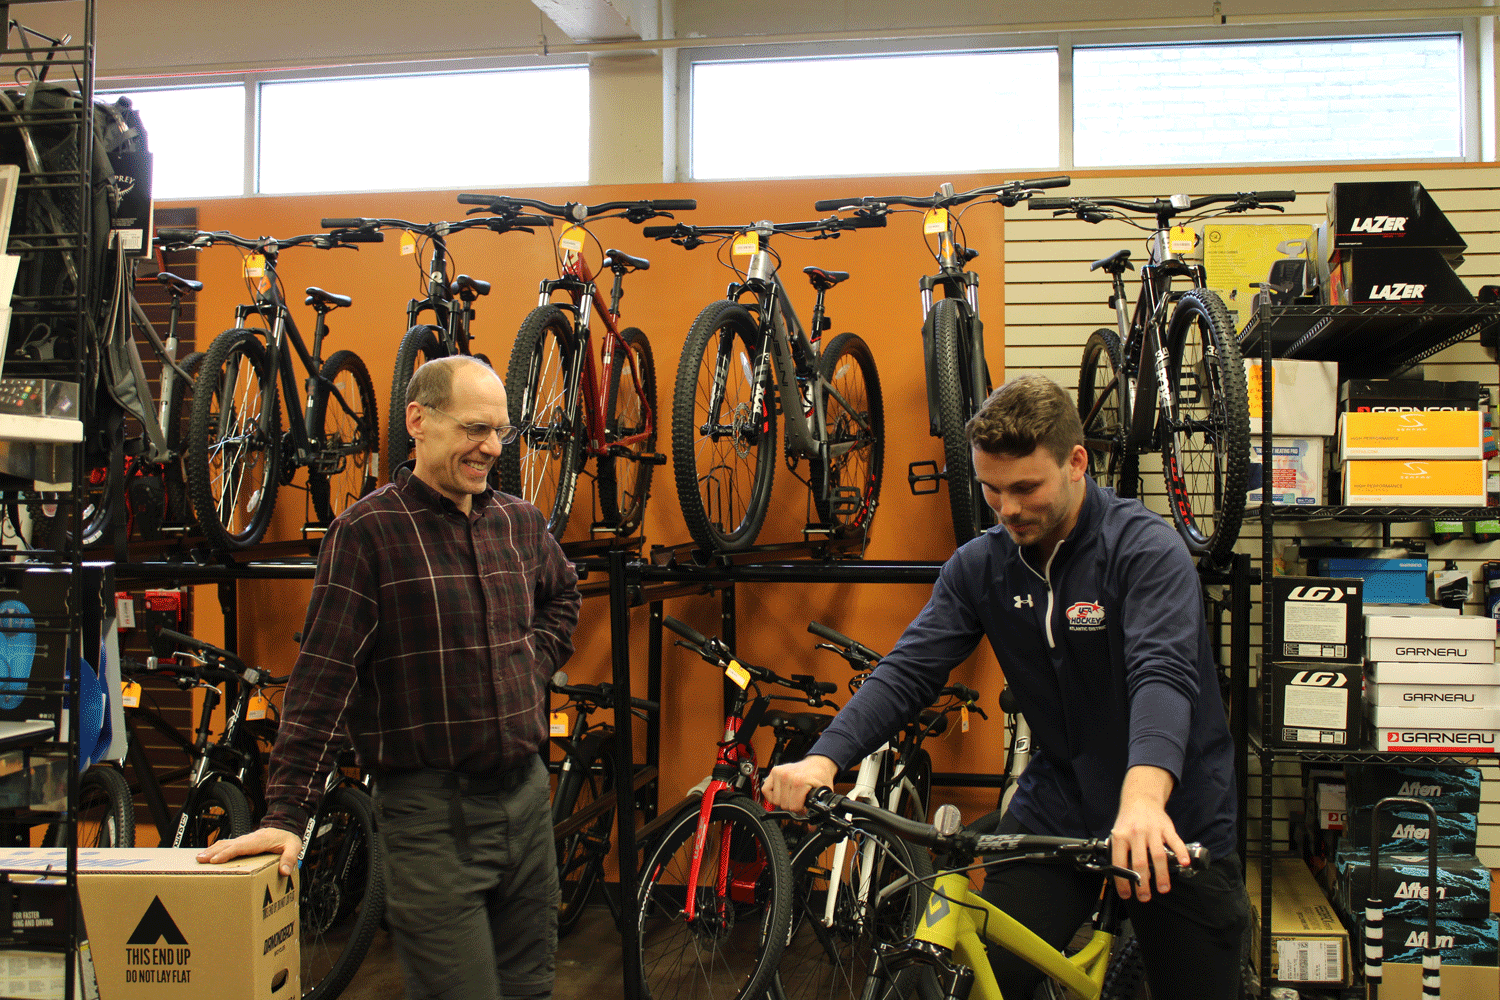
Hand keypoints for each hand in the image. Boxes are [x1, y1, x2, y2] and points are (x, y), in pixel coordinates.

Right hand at [197, 826, 302, 877]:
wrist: (287, 827)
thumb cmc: (289, 838)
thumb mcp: (294, 847)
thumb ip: (290, 858)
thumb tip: (284, 871)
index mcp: (260, 840)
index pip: (241, 846)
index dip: (227, 853)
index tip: (215, 860)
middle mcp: (250, 838)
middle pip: (228, 844)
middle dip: (213, 851)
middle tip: (199, 859)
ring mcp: (245, 839)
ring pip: (226, 843)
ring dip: (212, 849)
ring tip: (199, 858)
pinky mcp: (244, 842)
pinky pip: (228, 844)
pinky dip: (217, 848)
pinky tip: (209, 854)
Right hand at [761, 755, 838, 811]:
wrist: (818, 764)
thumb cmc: (820, 777)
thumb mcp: (822, 794)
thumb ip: (817, 811)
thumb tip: (811, 827)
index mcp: (800, 781)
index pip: (793, 807)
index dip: (801, 810)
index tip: (805, 806)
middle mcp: (788, 776)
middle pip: (784, 805)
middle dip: (793, 806)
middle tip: (800, 800)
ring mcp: (779, 773)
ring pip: (775, 800)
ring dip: (783, 801)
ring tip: (792, 795)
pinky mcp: (774, 771)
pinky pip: (765, 790)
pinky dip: (772, 795)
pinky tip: (782, 793)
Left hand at [1109, 765, 1188, 901]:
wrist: (1140, 799)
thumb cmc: (1128, 821)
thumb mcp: (1118, 834)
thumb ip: (1120, 853)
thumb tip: (1121, 878)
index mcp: (1120, 836)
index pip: (1119, 864)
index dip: (1123, 882)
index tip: (1127, 894)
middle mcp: (1135, 833)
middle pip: (1140, 863)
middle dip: (1143, 884)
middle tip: (1145, 896)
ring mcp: (1152, 830)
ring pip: (1157, 856)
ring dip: (1162, 875)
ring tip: (1163, 888)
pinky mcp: (1166, 828)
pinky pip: (1175, 842)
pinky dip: (1181, 853)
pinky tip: (1184, 864)